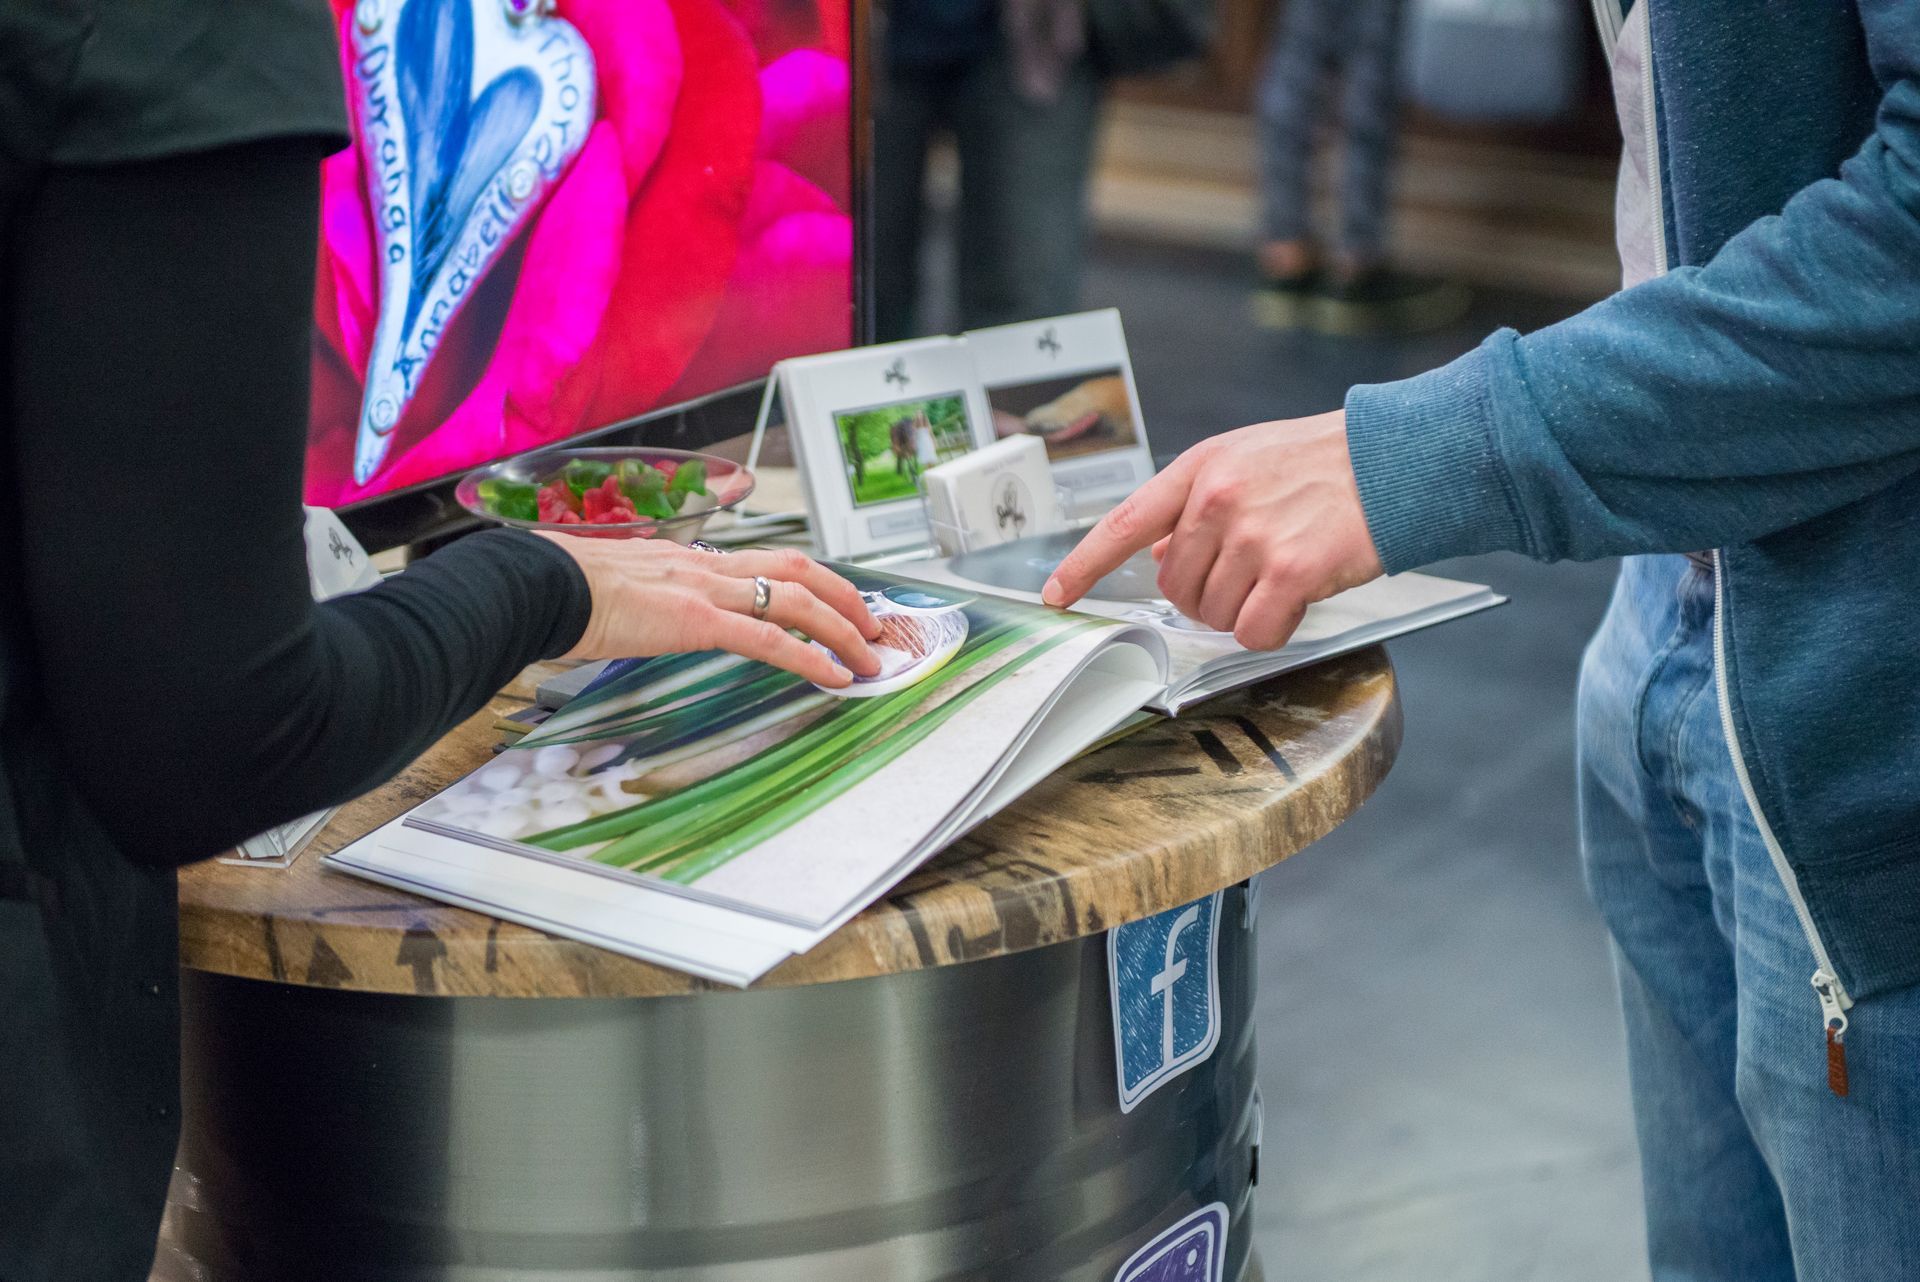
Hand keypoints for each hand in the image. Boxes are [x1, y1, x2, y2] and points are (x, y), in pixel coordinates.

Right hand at [540, 537, 882, 686]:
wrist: (537, 585)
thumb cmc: (563, 591)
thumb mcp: (620, 588)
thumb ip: (651, 599)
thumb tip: (653, 616)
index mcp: (690, 560)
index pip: (765, 562)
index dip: (809, 582)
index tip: (833, 602)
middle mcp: (706, 566)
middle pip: (798, 570)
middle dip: (845, 597)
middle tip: (873, 626)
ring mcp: (704, 589)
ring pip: (796, 600)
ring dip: (843, 629)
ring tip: (869, 657)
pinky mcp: (696, 620)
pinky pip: (769, 639)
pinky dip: (811, 658)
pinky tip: (835, 677)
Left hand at [1042, 410, 1383, 648]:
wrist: (1395, 460)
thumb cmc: (1323, 464)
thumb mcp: (1246, 461)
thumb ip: (1196, 505)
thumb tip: (1157, 556)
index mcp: (1201, 469)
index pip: (1124, 524)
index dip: (1083, 565)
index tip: (1056, 596)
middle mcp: (1219, 499)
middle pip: (1174, 588)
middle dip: (1204, 596)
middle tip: (1249, 575)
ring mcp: (1254, 534)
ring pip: (1213, 614)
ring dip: (1243, 611)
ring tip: (1281, 575)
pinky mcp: (1292, 569)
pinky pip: (1253, 632)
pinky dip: (1272, 630)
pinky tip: (1297, 600)